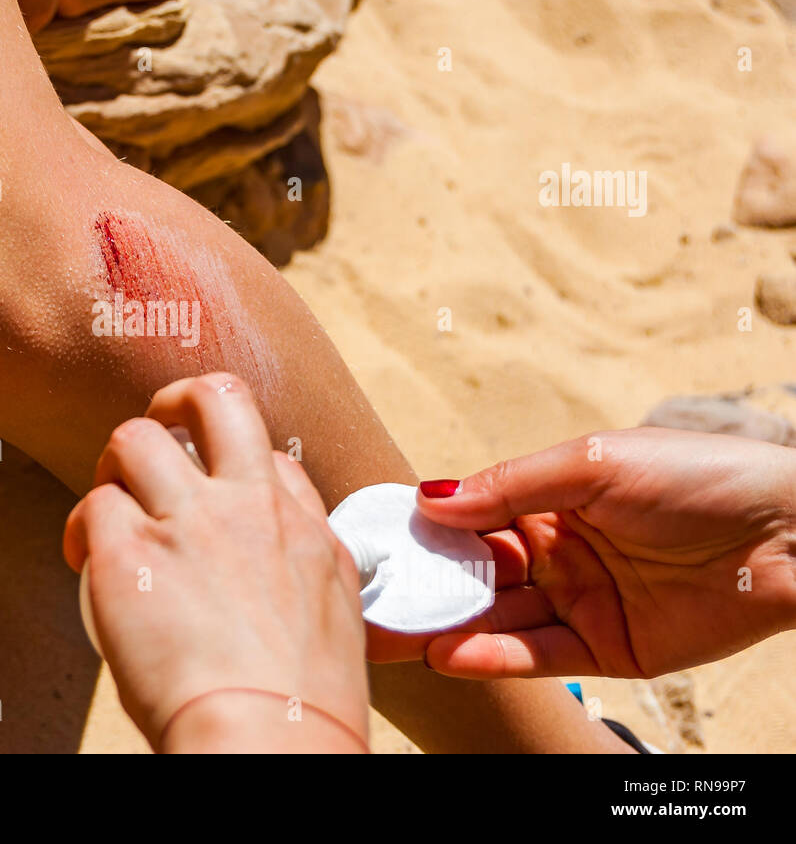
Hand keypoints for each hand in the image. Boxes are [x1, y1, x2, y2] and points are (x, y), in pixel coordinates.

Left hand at [64, 374, 367, 752]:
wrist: (270, 743)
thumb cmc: (300, 713)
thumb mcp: (335, 627)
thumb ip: (304, 583)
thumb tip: (275, 582)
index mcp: (306, 532)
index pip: (272, 458)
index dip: (236, 467)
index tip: (216, 495)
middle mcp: (251, 509)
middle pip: (218, 400)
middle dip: (178, 399)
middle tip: (157, 427)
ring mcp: (190, 523)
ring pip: (137, 437)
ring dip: (115, 464)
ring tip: (109, 504)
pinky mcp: (130, 553)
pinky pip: (92, 507)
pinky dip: (80, 529)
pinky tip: (82, 558)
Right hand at [414, 427, 795, 678]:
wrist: (794, 532)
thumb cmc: (698, 477)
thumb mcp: (593, 463)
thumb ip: (509, 486)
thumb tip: (430, 499)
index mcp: (551, 503)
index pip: (472, 522)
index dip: (426, 533)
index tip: (376, 544)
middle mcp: (559, 555)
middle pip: (476, 576)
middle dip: (423, 589)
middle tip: (367, 602)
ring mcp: (582, 604)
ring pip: (500, 619)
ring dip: (448, 627)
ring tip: (395, 633)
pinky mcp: (609, 651)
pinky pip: (541, 656)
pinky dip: (495, 656)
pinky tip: (452, 652)